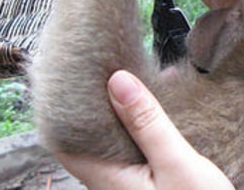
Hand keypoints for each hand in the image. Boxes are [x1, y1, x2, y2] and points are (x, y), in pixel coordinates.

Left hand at [56, 70, 233, 189]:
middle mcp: (109, 184)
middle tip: (114, 65)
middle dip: (101, 101)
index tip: (83, 71)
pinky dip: (140, 126)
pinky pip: (132, 149)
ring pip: (112, 141)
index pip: (65, 138)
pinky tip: (160, 106)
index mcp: (107, 180)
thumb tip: (118, 80)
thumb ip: (147, 124)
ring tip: (138, 76)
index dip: (67, 103)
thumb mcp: (177, 164)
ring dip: (123, 111)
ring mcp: (126, 186)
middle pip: (89, 136)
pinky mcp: (145, 186)